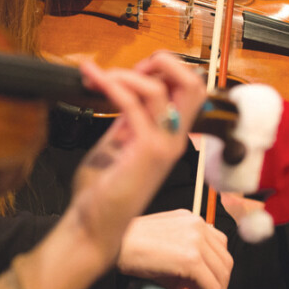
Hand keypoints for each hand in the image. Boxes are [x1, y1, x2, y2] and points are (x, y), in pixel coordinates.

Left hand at [67, 54, 202, 264]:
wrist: (93, 226)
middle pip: (194, 85)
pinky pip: (134, 105)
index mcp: (169, 137)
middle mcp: (173, 140)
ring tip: (101, 76)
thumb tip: (123, 92)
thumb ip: (125, 122)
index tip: (133, 71)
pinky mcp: (146, 151)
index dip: (165, 71)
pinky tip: (94, 81)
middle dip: (164, 63)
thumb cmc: (101, 193)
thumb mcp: (116, 146)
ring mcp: (164, 146)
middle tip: (135, 67)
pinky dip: (112, 84)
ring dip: (127, 73)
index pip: (188, 90)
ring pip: (161, 89)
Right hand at [115, 210, 232, 288]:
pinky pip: (212, 286)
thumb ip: (185, 274)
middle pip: (225, 260)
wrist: (114, 244)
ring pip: (223, 274)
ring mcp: (196, 240)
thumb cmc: (131, 248)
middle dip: (222, 286)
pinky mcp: (192, 258)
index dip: (219, 271)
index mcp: (190, 220)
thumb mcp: (164, 257)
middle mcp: (197, 225)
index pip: (219, 246)